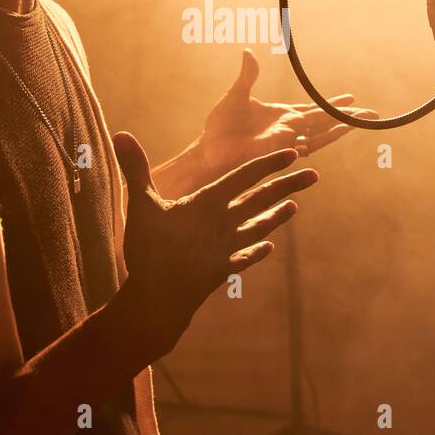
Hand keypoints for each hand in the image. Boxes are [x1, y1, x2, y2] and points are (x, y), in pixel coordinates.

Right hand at [112, 131, 317, 357]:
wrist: (159, 301)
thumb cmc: (149, 251)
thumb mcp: (140, 205)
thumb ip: (135, 168)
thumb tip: (121, 134)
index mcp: (208, 204)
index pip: (245, 176)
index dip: (269, 163)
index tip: (293, 153)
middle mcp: (224, 224)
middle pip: (261, 199)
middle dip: (287, 185)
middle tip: (313, 175)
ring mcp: (225, 249)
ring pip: (259, 226)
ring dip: (277, 216)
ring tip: (295, 207)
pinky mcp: (221, 270)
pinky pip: (244, 257)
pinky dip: (257, 250)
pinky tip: (268, 247)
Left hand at [194, 49, 376, 179]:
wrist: (209, 149)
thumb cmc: (219, 127)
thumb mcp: (236, 94)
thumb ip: (247, 75)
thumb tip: (248, 51)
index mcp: (281, 115)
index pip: (312, 109)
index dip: (331, 105)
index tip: (350, 98)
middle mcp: (289, 128)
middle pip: (324, 121)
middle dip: (348, 117)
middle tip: (372, 113)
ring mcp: (287, 139)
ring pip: (322, 134)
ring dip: (342, 126)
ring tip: (363, 120)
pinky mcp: (282, 148)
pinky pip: (309, 143)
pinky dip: (326, 136)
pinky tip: (341, 130)